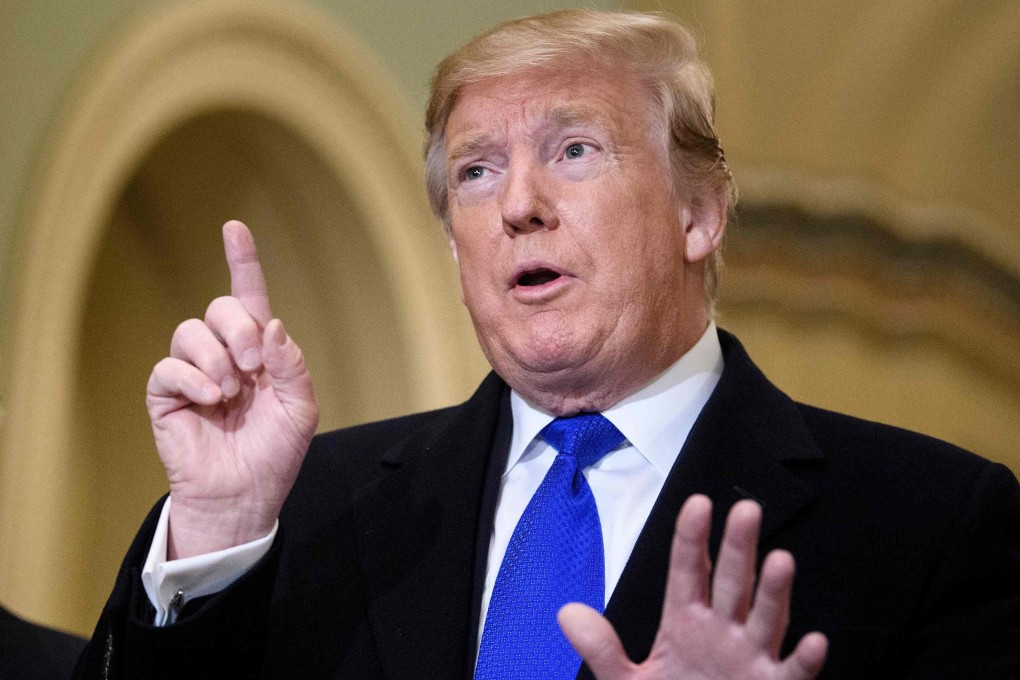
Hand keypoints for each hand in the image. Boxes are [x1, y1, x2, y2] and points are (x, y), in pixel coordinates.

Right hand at [146, 221, 318, 558]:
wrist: (247, 494)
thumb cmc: (275, 452)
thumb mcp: (301, 407)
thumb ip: (290, 364)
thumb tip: (269, 325)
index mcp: (259, 351)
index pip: (248, 297)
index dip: (242, 261)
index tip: (234, 228)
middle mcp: (224, 354)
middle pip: (220, 309)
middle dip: (238, 329)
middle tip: (253, 364)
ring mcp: (192, 372)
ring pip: (190, 332)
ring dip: (215, 358)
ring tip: (231, 393)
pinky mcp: (166, 395)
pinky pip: (168, 367)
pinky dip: (193, 379)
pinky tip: (211, 400)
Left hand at [559, 495, 827, 679]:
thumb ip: (602, 649)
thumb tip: (566, 612)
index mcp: (686, 622)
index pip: (687, 572)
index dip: (690, 540)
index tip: (696, 504)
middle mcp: (722, 632)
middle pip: (731, 583)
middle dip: (738, 549)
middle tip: (746, 509)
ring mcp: (750, 660)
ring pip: (766, 619)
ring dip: (774, 593)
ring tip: (780, 559)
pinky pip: (792, 673)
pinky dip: (805, 660)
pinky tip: (814, 641)